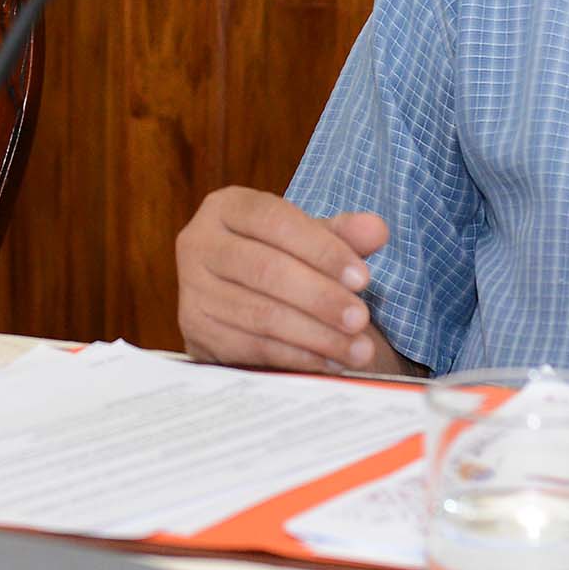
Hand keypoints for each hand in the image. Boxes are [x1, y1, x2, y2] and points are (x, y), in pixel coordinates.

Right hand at [176, 187, 406, 373]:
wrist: (240, 299)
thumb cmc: (280, 259)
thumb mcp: (310, 241)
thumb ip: (343, 234)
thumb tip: (376, 229)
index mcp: (227, 207)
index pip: (275, 220)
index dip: (322, 249)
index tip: (363, 278)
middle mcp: (199, 242)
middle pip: (265, 269)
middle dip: (320, 297)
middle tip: (361, 319)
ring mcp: (192, 288)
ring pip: (260, 314)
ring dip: (315, 335)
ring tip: (357, 348)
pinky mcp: (196, 330)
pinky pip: (251, 347)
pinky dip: (296, 357)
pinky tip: (329, 361)